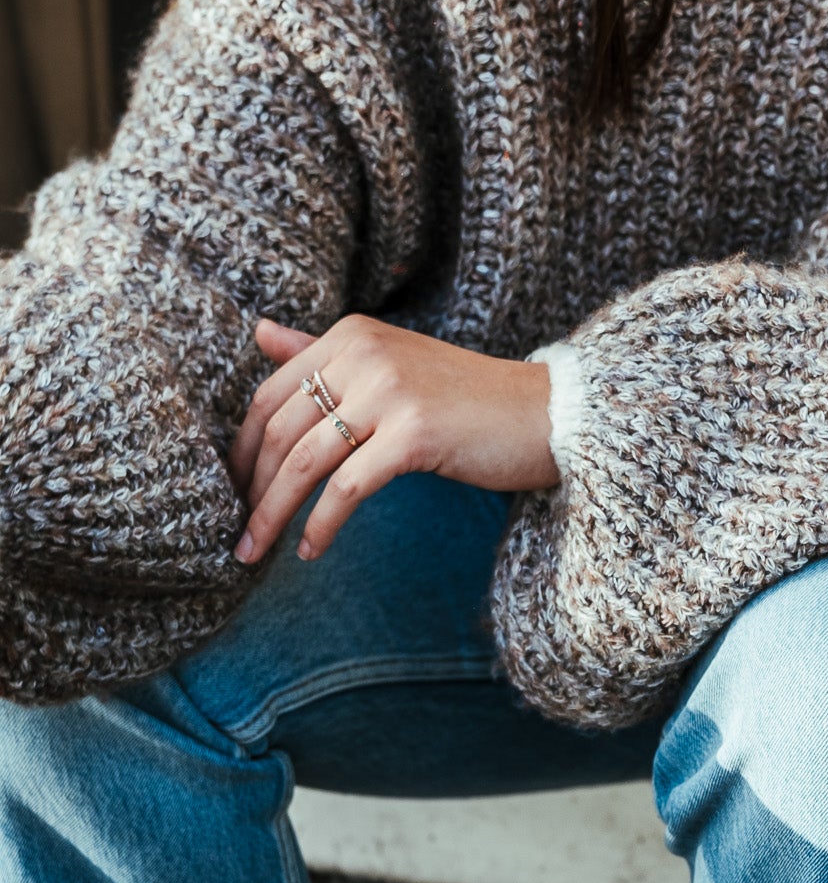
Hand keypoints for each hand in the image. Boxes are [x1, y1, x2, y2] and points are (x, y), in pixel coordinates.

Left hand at [227, 315, 557, 567]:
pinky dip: (321, 524)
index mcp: (351, 334)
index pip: (270, 394)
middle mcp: (365, 352)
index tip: (233, 491)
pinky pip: (346, 488)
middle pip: (281, 429)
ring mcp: (390, 390)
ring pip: (305, 461)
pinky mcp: (413, 432)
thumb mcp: (387, 362)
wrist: (539, 413)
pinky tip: (311, 550)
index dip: (243, 449)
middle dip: (251, 489)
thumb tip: (258, 331)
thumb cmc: (460, 396)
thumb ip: (321, 350)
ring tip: (256, 552)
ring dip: (273, 514)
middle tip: (238, 534)